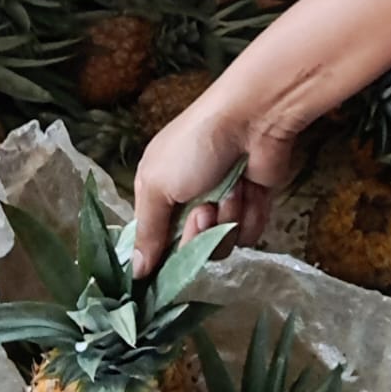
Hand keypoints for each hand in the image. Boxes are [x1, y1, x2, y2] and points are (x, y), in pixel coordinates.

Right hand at [131, 88, 298, 277]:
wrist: (254, 119)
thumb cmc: (196, 146)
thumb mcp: (156, 184)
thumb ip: (146, 231)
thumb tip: (135, 272)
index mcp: (160, 190)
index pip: (153, 240)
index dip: (159, 254)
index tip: (163, 263)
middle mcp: (190, 199)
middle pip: (188, 249)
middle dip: (197, 234)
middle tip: (205, 210)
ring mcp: (224, 202)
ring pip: (220, 245)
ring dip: (226, 220)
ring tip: (232, 192)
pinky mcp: (255, 202)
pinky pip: (249, 233)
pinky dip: (250, 214)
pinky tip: (251, 190)